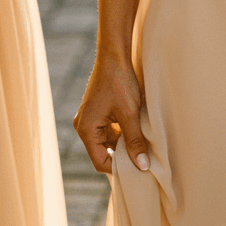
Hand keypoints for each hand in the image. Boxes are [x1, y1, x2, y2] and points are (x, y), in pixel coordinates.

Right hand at [74, 53, 151, 175]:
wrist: (115, 55)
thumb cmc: (120, 83)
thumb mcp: (130, 114)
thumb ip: (134, 141)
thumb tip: (142, 166)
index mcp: (86, 129)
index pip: (100, 161)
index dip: (119, 168)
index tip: (138, 169)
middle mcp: (83, 125)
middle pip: (102, 152)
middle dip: (121, 156)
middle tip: (141, 159)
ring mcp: (88, 118)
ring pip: (106, 141)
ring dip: (121, 143)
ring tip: (141, 144)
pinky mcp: (96, 111)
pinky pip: (107, 130)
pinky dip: (120, 133)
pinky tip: (135, 130)